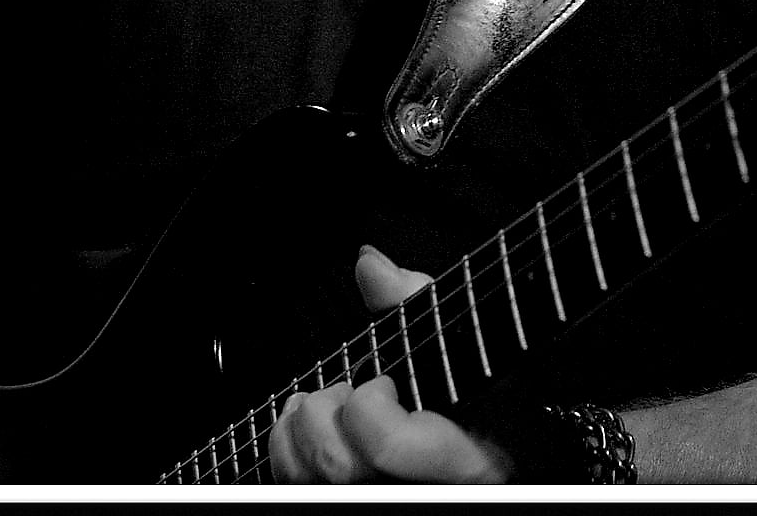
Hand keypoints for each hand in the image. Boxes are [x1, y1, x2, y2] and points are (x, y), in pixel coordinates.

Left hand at [268, 245, 511, 483]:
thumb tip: (369, 264)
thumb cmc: (465, 390)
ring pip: (307, 478)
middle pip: (337, 462)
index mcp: (464, 461)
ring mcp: (378, 499)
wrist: (469, 446)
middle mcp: (417, 491)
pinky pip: (291, 482)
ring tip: (326, 399)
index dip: (369, 405)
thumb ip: (410, 301)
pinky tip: (305, 421)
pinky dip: (286, 445)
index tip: (383, 384)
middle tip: (349, 391)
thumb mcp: (450, 339)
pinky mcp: (343, 498)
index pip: (387, 444)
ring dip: (299, 424)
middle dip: (326, 409)